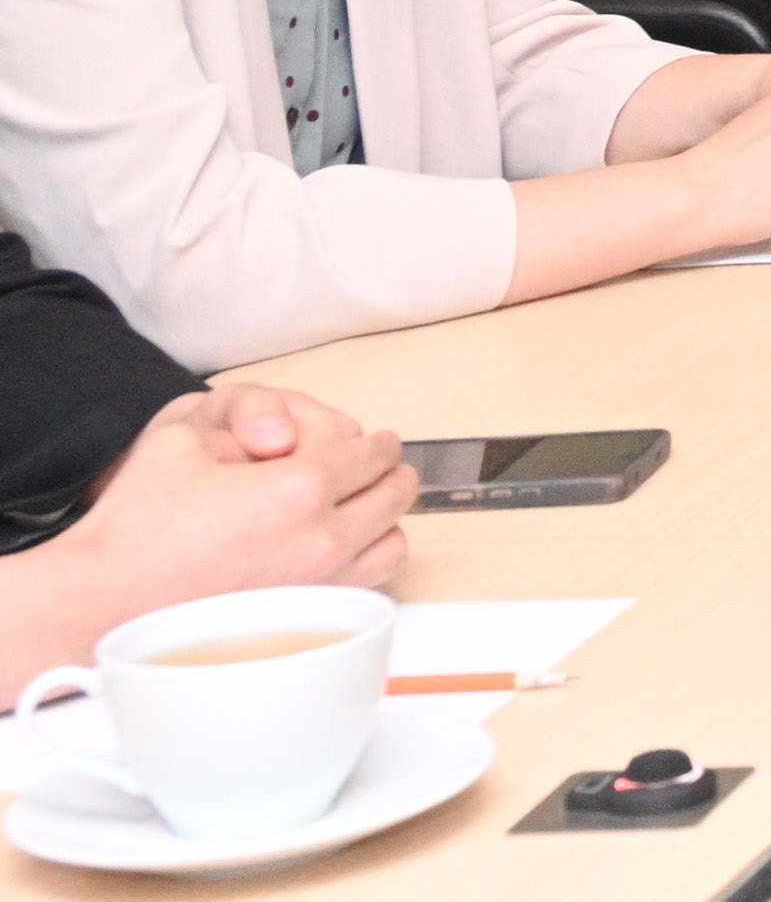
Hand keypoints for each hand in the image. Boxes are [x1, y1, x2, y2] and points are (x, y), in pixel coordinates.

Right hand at [64, 396, 413, 609]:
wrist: (102, 599)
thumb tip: (285, 433)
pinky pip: (366, 586)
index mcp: (299, 486)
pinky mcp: (304, 620)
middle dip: (390, 472)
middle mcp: (321, 538)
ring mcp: (318, 585)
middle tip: (378, 467)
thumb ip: (244, 422)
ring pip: (392, 543)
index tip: (378, 440)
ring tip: (361, 508)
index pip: (372, 453)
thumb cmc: (135, 529)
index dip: (378, 440)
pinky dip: (365, 563)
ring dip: (384, 519)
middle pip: (395, 494)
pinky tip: (339, 552)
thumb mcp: (181, 438)